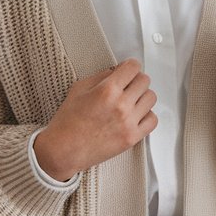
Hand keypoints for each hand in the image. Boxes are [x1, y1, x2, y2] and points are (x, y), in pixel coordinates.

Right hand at [33, 59, 157, 178]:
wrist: (63, 150)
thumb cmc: (67, 122)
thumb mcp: (79, 89)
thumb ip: (101, 77)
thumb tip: (116, 71)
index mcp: (107, 90)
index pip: (133, 67)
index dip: (130, 66)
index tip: (127, 70)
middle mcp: (121, 105)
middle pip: (144, 81)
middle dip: (135, 80)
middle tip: (127, 85)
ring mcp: (128, 122)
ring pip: (151, 98)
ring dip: (142, 96)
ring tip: (132, 100)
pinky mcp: (132, 137)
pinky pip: (152, 120)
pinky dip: (147, 115)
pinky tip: (136, 115)